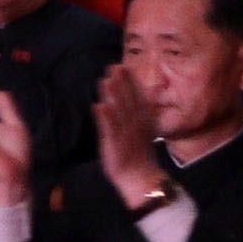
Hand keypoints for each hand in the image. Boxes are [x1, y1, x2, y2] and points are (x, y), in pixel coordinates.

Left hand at [89, 64, 163, 205]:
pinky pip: (110, 128)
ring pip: (119, 110)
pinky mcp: (115, 143)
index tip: (124, 66)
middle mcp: (135, 123)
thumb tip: (134, 100)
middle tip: (114, 66)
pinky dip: (105, 117)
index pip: (137, 97)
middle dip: (122, 83)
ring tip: (106, 79)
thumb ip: (137, 115)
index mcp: (143, 120)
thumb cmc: (138, 153)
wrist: (140, 176)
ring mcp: (125, 132)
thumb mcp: (141, 130)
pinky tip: (99, 105)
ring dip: (113, 95)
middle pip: (128, 100)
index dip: (131, 81)